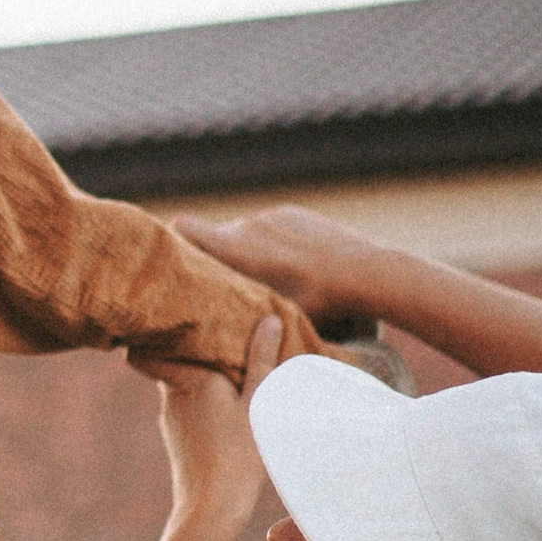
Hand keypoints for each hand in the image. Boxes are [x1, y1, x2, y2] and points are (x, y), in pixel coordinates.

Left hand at [145, 317, 282, 533]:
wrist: (211, 508)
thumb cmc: (238, 454)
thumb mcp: (257, 403)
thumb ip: (261, 361)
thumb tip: (267, 319)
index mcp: (190, 377)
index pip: (167, 341)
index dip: (175, 327)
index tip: (189, 312)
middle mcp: (171, 393)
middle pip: (178, 359)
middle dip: (198, 347)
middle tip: (225, 331)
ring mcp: (170, 416)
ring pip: (182, 382)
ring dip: (202, 373)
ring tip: (231, 362)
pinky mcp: (175, 435)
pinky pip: (186, 403)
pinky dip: (201, 396)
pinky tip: (224, 401)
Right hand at [169, 203, 387, 333]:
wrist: (364, 272)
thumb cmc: (316, 301)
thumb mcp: (271, 312)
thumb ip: (239, 308)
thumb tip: (213, 328)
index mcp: (236, 247)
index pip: (184, 227)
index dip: (178, 241)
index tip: (183, 262)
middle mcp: (247, 225)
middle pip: (218, 238)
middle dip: (222, 259)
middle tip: (233, 286)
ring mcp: (271, 215)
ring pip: (246, 235)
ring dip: (250, 253)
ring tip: (272, 280)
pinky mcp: (292, 213)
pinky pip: (271, 227)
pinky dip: (274, 244)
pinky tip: (295, 265)